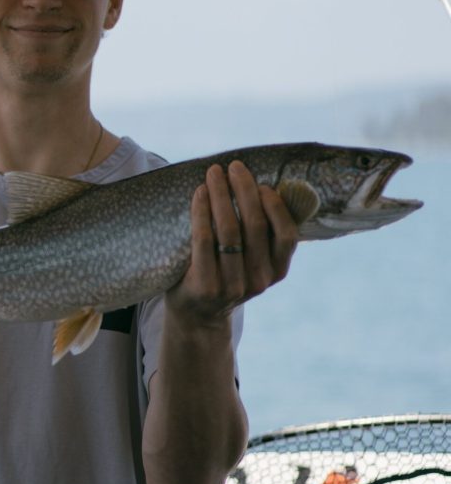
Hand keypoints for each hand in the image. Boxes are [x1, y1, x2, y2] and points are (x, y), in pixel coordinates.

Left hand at [168, 161, 297, 328]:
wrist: (197, 317)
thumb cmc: (225, 276)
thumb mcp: (252, 263)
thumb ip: (261, 236)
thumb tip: (262, 185)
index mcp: (276, 272)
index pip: (286, 236)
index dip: (276, 206)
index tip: (262, 183)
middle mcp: (259, 281)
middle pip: (255, 226)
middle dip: (245, 190)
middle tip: (234, 166)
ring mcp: (232, 286)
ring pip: (229, 230)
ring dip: (222, 195)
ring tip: (213, 174)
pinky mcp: (206, 286)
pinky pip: (204, 240)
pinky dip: (202, 212)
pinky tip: (199, 194)